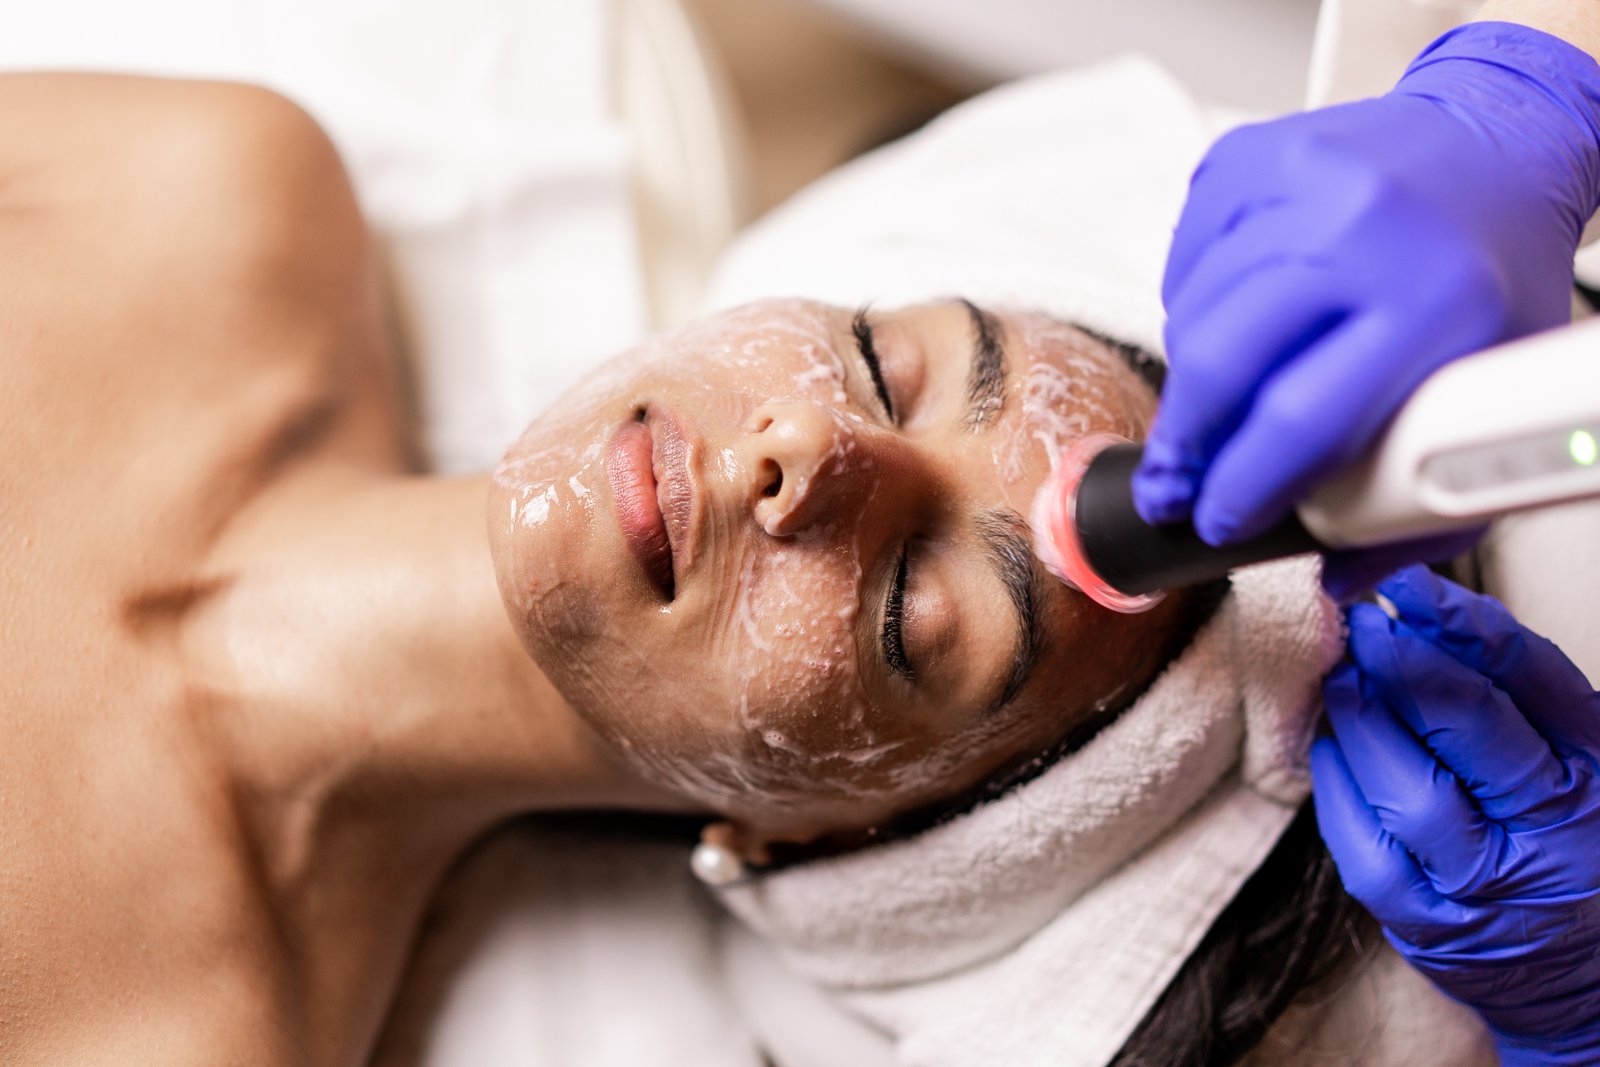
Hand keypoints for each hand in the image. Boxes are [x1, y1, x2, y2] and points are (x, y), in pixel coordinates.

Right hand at [1135, 22, 1599, 566]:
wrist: (1493, 142)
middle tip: (1174, 483)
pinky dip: (1188, 306)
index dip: (1244, 486)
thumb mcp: (1495, 385)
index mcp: (1437, 301)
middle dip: (1184, 444)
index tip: (1220, 520)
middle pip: (1221, 366)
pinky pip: (1180, 261)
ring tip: (1218, 397)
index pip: (1302, 420)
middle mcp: (1362, 232)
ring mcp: (1297, 183)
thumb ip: (1433, 498)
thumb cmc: (1493, 270)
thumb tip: (1340, 570)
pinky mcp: (1248, 158)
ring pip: (1189, 316)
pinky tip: (1229, 315)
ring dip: (1190, 378)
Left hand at [1311, 565, 1599, 1064]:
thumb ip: (1517, 690)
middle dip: (1405, 664)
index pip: (1536, 680)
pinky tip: (1331, 748)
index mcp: (1599, 776)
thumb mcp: (1577, 759)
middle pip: (1472, 729)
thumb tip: (1430, 613)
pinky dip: (1338, 788)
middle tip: (1364, 625)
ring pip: (1411, 791)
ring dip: (1364, 721)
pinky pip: (1366, 849)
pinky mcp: (1427, 926)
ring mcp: (1487, 887)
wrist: (1585, 982)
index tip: (1411, 585)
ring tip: (1344, 678)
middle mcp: (1553, 833)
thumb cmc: (1574, 846)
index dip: (1465, 623)